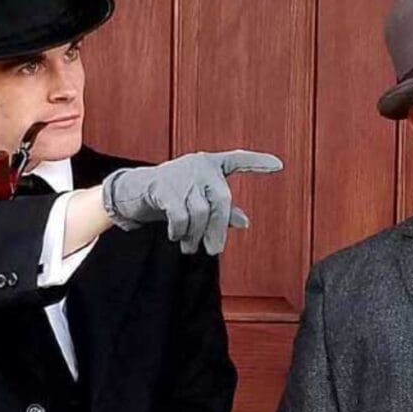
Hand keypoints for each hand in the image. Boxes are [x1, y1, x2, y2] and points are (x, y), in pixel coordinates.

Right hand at [101, 150, 282, 254]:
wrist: (133, 191)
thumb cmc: (173, 196)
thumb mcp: (198, 202)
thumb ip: (222, 210)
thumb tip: (245, 223)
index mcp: (211, 165)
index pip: (237, 160)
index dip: (257, 163)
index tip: (279, 165)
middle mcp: (199, 165)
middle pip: (221, 200)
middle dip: (218, 230)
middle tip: (213, 251)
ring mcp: (181, 174)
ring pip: (200, 212)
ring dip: (195, 235)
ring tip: (189, 246)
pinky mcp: (163, 186)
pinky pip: (180, 216)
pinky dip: (180, 231)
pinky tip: (176, 236)